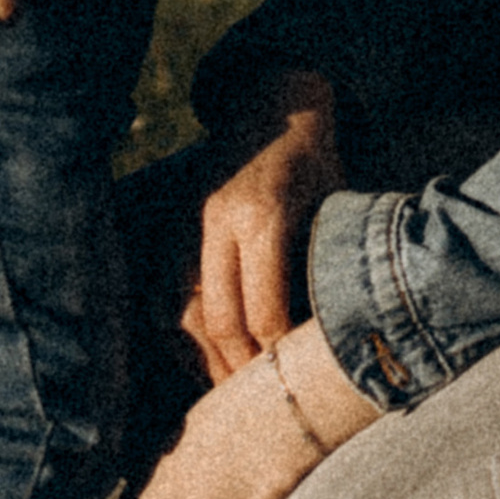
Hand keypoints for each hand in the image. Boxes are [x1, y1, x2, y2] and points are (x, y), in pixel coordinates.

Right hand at [183, 74, 343, 381]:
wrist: (274, 100)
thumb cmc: (317, 160)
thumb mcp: (335, 205)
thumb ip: (326, 264)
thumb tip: (332, 333)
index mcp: (262, 218)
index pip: (263, 312)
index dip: (278, 354)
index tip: (297, 380)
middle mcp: (217, 223)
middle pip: (217, 319)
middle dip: (238, 368)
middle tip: (261, 398)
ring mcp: (188, 222)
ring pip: (180, 311)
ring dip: (203, 356)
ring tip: (228, 387)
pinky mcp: (174, 224)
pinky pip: (165, 291)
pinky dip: (179, 329)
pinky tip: (200, 352)